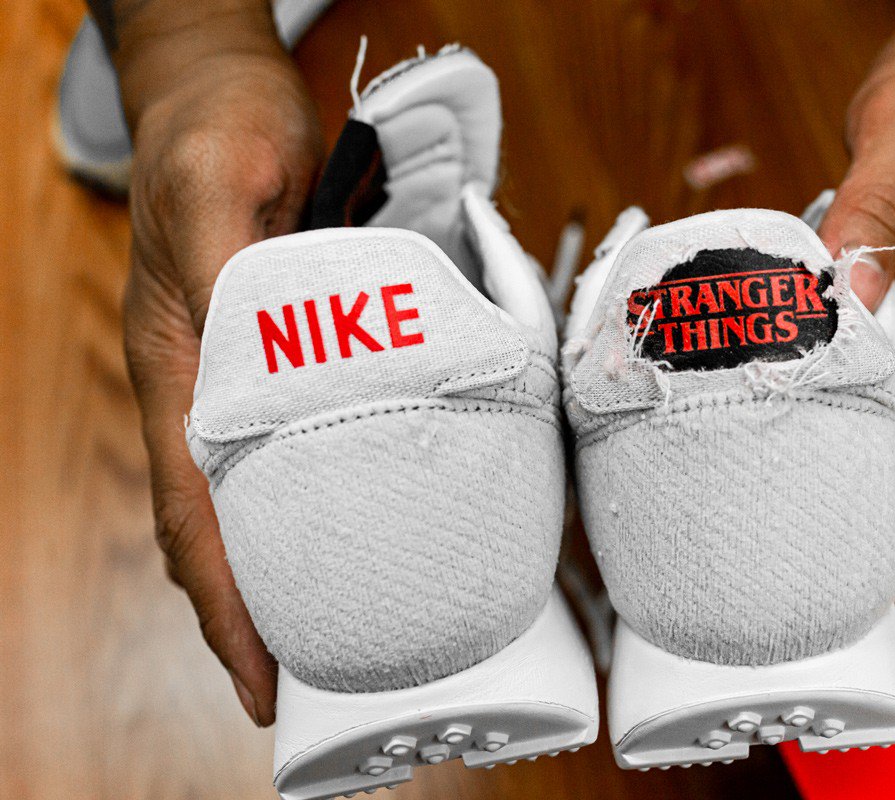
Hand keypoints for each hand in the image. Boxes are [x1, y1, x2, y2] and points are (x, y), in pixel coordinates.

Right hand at [114, 3, 322, 724]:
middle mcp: (203, 386)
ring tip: (332, 627)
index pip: (194, 512)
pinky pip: (288, 443)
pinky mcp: (278, 350)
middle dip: (253, 611)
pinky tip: (351, 517)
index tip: (261, 679)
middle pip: (218, 525)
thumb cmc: (216, 129)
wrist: (219, 88)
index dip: (225, 604)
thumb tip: (255, 349)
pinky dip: (313, 496)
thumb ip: (233, 260)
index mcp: (177, 368)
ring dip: (280, 565)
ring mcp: (239, 373)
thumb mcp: (222, 183)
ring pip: (250, 493)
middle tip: (309, 679)